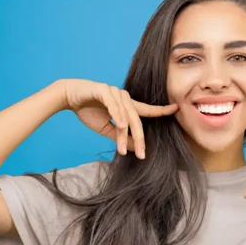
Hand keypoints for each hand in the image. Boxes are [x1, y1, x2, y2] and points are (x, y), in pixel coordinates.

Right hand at [58, 79, 177, 158]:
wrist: (69, 96)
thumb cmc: (88, 110)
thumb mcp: (106, 128)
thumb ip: (120, 136)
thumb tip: (135, 148)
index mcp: (127, 105)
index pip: (147, 110)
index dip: (161, 111)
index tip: (176, 109)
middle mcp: (124, 97)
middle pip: (137, 119)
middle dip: (140, 138)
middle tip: (142, 154)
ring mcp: (114, 92)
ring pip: (125, 115)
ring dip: (124, 133)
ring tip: (122, 149)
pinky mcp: (103, 90)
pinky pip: (114, 104)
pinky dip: (118, 115)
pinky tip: (121, 125)